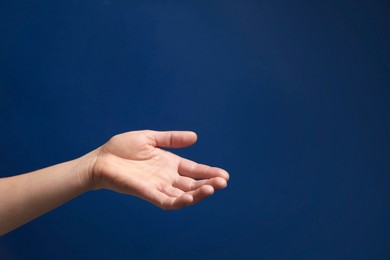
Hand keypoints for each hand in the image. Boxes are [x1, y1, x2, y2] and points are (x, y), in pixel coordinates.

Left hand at [89, 130, 228, 209]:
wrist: (101, 159)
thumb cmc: (122, 148)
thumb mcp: (150, 138)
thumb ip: (171, 139)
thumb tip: (196, 137)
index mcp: (169, 163)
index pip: (194, 170)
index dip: (209, 172)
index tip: (225, 175)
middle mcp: (167, 177)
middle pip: (193, 184)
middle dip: (209, 183)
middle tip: (223, 181)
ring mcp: (158, 186)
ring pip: (183, 194)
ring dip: (199, 193)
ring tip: (213, 188)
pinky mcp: (148, 193)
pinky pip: (167, 201)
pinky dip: (180, 201)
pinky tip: (191, 197)